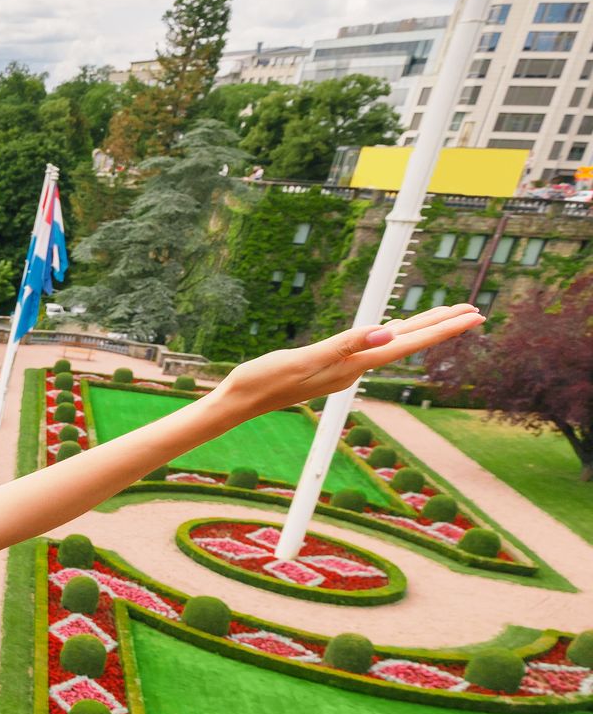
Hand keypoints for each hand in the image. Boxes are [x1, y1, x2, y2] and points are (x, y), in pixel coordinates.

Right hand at [213, 304, 484, 417]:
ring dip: (419, 330)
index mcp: (352, 365)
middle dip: (441, 327)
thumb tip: (386, 333)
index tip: (474, 315)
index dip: (442, 328)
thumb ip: (345, 345)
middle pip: (406, 344)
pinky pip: (371, 348)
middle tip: (474, 312)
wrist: (239, 401)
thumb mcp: (304, 359)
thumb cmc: (264, 380)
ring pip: (391, 345)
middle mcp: (353, 369)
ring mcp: (342, 370)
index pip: (407, 343)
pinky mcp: (329, 367)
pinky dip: (391, 335)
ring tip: (443, 317)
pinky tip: (391, 332)